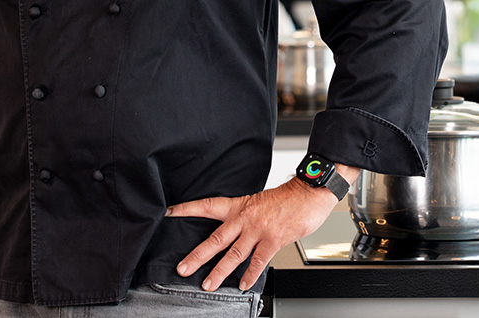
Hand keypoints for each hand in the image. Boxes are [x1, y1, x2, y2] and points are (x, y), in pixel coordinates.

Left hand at [167, 176, 345, 291]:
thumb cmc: (287, 197)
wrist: (309, 193)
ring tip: (208, 284)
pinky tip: (243, 284)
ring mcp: (258, 230)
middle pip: (215, 239)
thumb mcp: (259, 201)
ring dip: (219, 272)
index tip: (169, 212)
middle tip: (183, 268)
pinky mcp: (273, 240)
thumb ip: (245, 216)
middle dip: (197, 256)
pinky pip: (258, 261)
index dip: (186, 209)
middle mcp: (245, 219)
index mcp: (239, 206)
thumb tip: (234, 230)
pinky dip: (250, 274)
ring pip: (233, 254)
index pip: (206, 206)